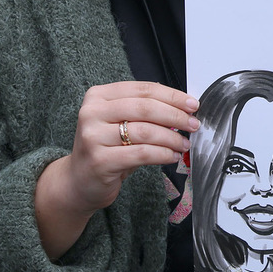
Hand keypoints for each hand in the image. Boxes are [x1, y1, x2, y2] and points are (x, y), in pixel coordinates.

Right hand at [35, 81, 198, 259]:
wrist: (78, 181)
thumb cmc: (106, 148)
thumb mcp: (120, 122)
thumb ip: (144, 111)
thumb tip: (184, 108)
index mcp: (98, 96)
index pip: (143, 89)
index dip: (172, 96)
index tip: (193, 104)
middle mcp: (92, 112)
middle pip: (145, 108)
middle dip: (175, 116)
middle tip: (194, 124)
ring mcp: (93, 137)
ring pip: (146, 131)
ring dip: (172, 138)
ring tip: (184, 144)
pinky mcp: (100, 160)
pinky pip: (142, 154)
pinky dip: (162, 154)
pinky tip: (172, 156)